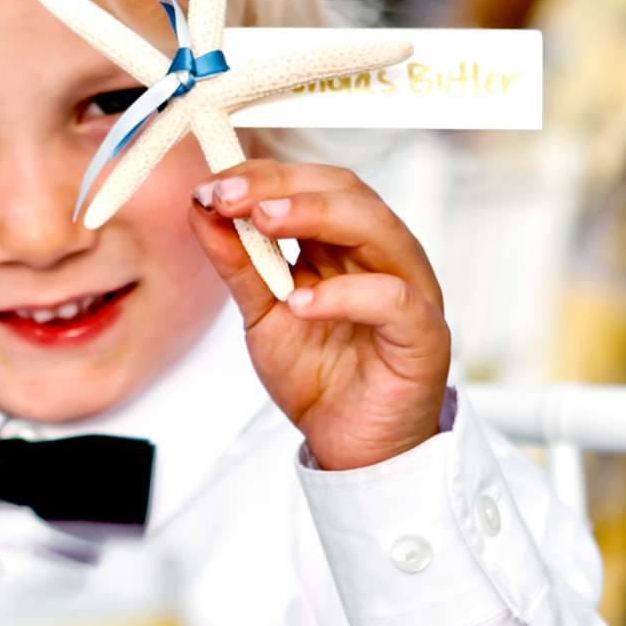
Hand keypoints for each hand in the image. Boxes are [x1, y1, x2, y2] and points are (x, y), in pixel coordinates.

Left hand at [189, 161, 450, 471]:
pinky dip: (345, 294)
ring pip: (377, 227)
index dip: (263, 177)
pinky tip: (301, 303)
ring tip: (263, 223)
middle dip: (282, 186)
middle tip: (229, 196)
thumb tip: (202, 209)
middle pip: (346, 191)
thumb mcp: (261, 314)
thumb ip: (238, 264)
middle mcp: (382, 256)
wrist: (352, 449)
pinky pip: (393, 299)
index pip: (313, 184)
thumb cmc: (320, 375)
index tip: (212, 187)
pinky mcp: (423, 334)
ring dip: (315, 215)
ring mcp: (410, 290)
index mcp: (347, 244)